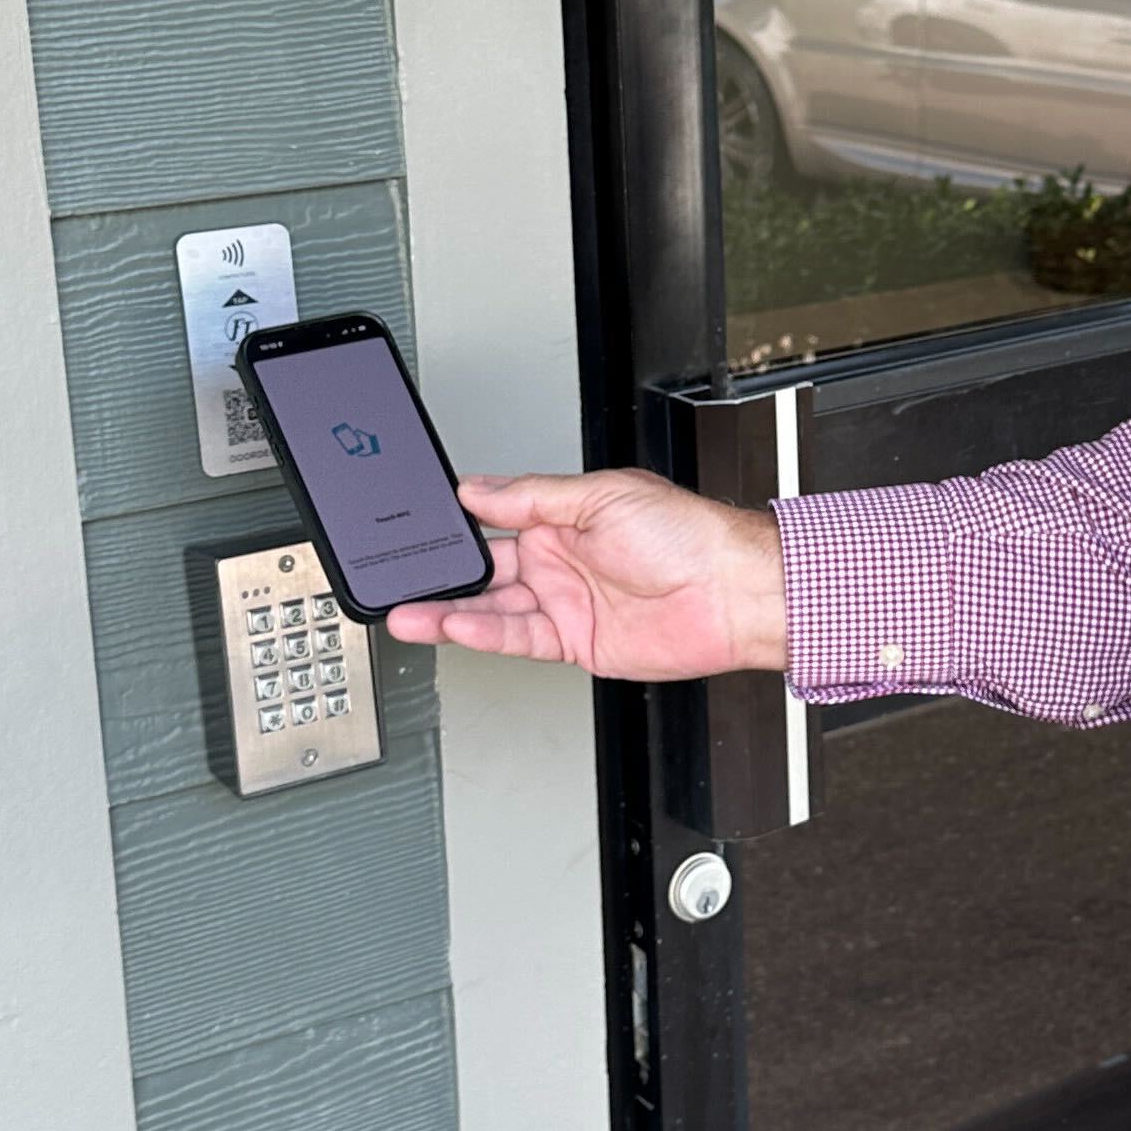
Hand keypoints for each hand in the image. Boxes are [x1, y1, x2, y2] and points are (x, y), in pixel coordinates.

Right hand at [386, 468, 786, 680]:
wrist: (733, 594)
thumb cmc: (689, 534)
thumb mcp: (602, 495)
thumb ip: (532, 498)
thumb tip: (480, 488)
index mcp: (565, 516)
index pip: (495, 518)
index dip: (456, 523)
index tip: (415, 527)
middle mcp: (561, 559)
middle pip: (486, 567)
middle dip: (441, 572)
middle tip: (397, 575)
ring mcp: (567, 602)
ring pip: (493, 607)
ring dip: (447, 608)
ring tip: (403, 609)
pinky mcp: (575, 642)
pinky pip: (517, 638)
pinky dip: (480, 633)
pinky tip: (449, 626)